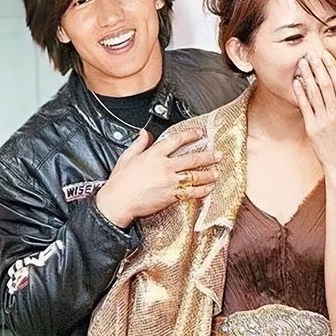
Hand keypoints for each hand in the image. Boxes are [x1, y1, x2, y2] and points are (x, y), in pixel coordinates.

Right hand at [96, 128, 221, 226]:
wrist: (118, 202)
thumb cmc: (120, 182)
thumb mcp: (127, 157)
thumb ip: (139, 144)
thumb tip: (144, 134)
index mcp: (154, 155)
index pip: (176, 140)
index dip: (191, 135)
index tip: (200, 133)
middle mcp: (164, 167)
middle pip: (191, 158)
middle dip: (208, 156)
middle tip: (218, 154)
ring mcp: (169, 182)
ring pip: (194, 175)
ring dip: (208, 174)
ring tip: (217, 172)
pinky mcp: (171, 196)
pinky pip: (191, 192)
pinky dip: (202, 190)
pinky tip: (208, 188)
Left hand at [293, 50, 335, 176]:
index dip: (331, 67)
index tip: (325, 55)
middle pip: (325, 84)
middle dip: (317, 67)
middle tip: (310, 54)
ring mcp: (323, 121)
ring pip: (314, 94)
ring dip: (307, 77)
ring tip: (302, 63)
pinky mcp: (312, 128)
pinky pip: (305, 107)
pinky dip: (301, 94)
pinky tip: (297, 83)